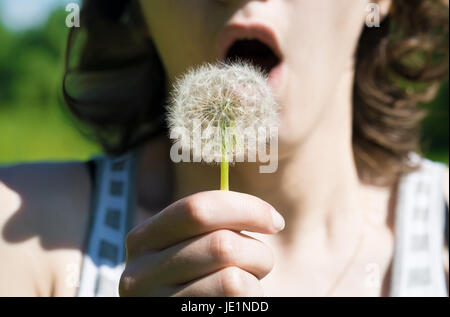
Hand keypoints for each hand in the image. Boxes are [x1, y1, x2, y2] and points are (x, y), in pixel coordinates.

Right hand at [119, 190, 284, 296]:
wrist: (193, 313)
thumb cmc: (204, 277)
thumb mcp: (197, 243)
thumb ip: (209, 217)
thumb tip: (259, 187)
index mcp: (144, 238)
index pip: (197, 208)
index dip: (245, 208)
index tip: (275, 221)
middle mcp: (138, 273)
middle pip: (221, 244)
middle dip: (257, 251)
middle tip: (261, 262)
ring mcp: (156, 304)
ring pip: (232, 278)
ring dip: (255, 279)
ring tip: (248, 283)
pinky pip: (235, 301)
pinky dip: (251, 299)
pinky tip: (235, 304)